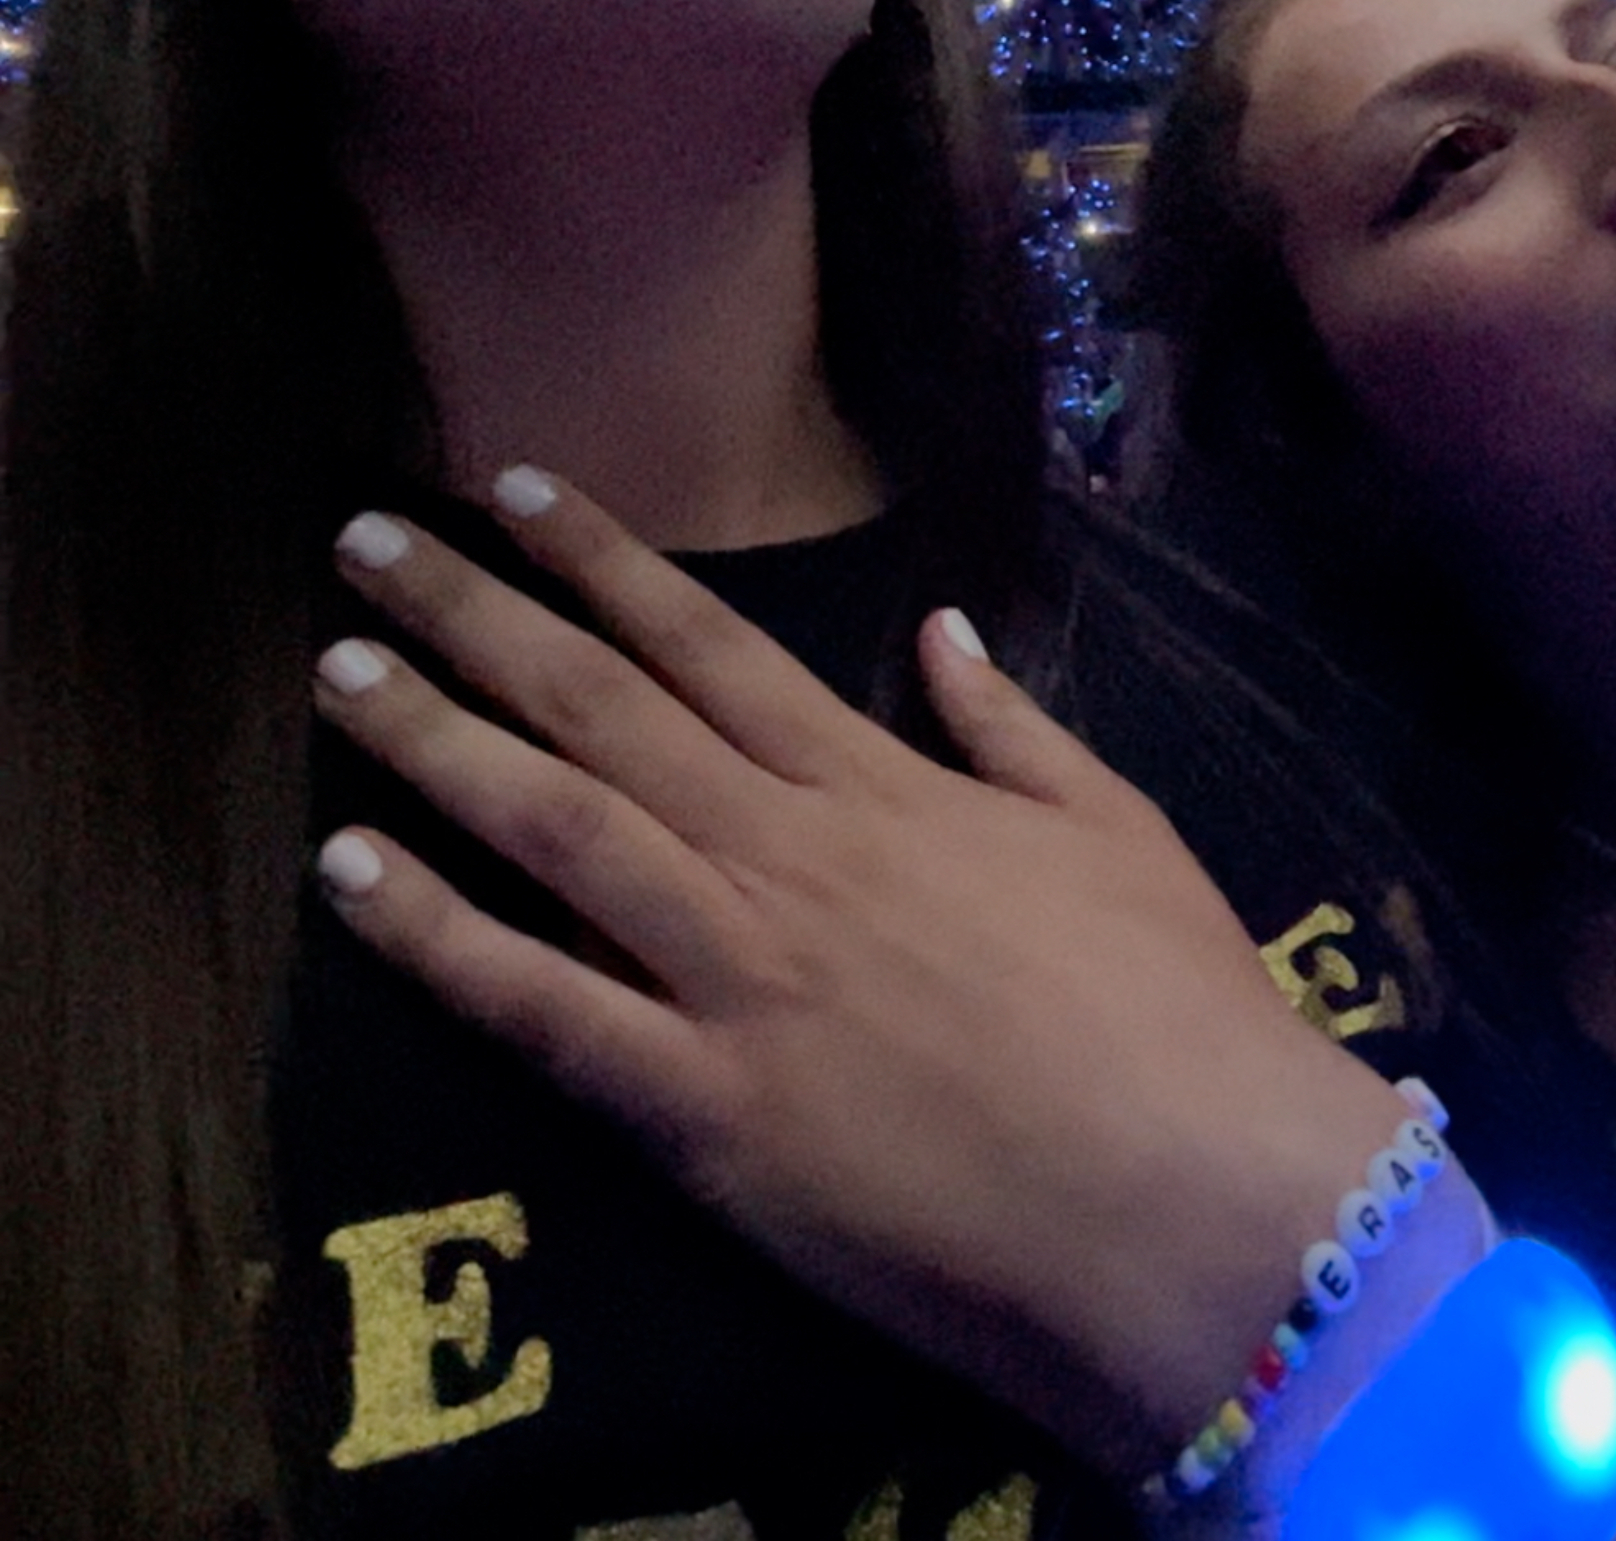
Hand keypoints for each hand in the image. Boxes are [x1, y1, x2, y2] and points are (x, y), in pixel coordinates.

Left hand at [312, 471, 1489, 1482]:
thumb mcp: (1115, 830)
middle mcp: (785, 854)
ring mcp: (736, 977)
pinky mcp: (708, 1114)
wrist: (1203, 1204)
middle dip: (476, 615)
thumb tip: (940, 629)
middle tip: (362, 544)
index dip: (602, 561)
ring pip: (554, 827)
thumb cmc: (1176, 1013)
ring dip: (434, 740)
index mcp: (881, 787)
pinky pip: (547, 1014)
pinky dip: (440, 942)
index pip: (711, 645)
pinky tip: (350, 878)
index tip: (511, 489)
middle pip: (601, 710)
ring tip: (335, 668)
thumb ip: (1011, 726)